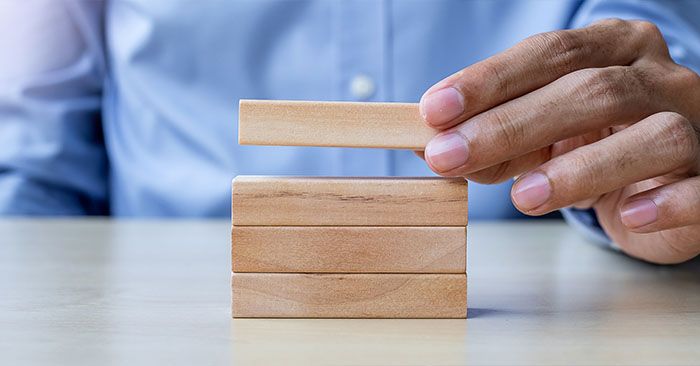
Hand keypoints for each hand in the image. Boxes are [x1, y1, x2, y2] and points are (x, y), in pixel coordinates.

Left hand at [419, 19, 699, 263]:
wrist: (661, 183)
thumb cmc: (593, 146)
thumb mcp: (537, 136)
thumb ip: (491, 138)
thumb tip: (427, 145)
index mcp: (614, 49)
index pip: (549, 52)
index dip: (490, 80)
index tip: (435, 110)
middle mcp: (660, 78)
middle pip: (591, 89)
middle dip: (511, 124)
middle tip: (450, 156)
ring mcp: (696, 126)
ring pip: (654, 134)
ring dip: (580, 167)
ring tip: (523, 197)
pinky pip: (699, 188)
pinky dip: (665, 201)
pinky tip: (626, 216)